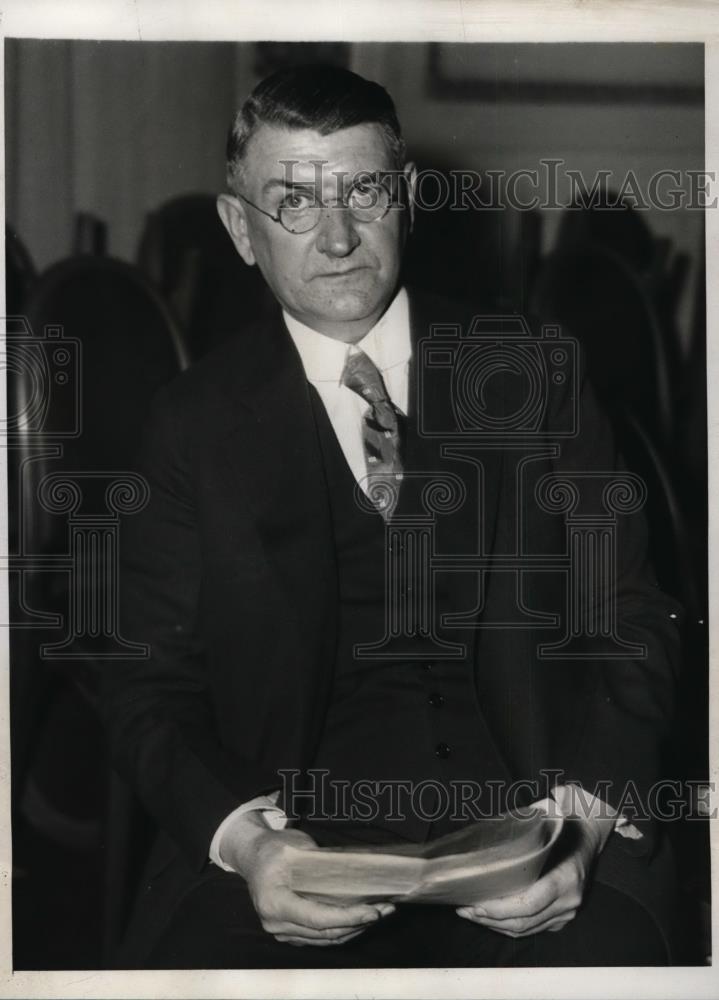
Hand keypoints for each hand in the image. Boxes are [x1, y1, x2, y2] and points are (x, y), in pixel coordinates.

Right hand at [220, 810, 394, 946]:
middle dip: (359, 923)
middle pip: (325, 932)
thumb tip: (356, 874)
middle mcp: (276, 924)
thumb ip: (320, 862)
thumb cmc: (274, 848)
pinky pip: (320, 937)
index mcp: (274, 902)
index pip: (318, 918)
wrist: (252, 856)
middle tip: (386, 909)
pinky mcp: (290, 933)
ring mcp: (282, 932)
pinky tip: (360, 918)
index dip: (348, 917)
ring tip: (380, 913)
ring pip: (325, 939)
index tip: (373, 911)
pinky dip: (342, 930)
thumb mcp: (295, 846)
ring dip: (355, 929)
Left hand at [456, 788, 613, 937]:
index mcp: (564, 879)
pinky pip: (532, 929)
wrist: (587, 838)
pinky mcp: (562, 919)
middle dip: (490, 919)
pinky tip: (490, 918)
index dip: (498, 909)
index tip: (474, 903)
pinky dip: (509, 926)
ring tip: (471, 914)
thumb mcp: (546, 828)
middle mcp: (568, 901)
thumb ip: (522, 839)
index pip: (527, 904)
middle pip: (523, 921)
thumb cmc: (563, 828)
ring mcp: (566, 913)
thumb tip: (487, 842)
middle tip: (464, 910)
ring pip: (526, 929)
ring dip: (495, 925)